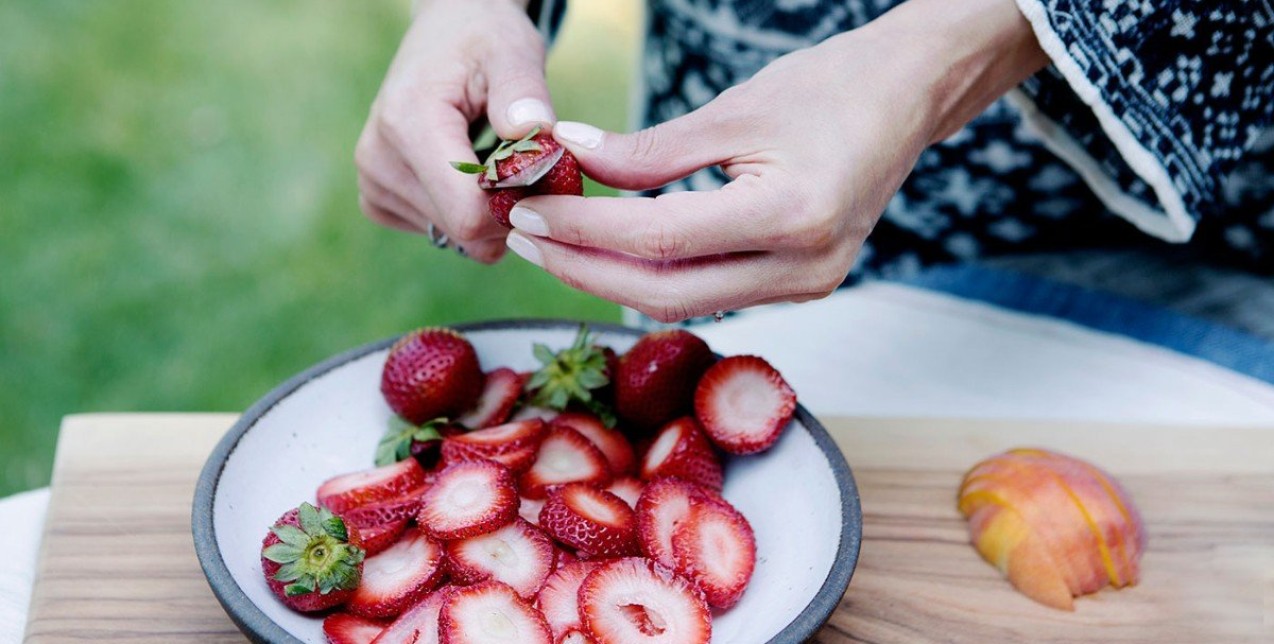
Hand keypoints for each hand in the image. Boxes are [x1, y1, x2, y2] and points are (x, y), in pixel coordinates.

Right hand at [355, 0, 549, 261]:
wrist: (445, 34)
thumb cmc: (483, 41)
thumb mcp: (512, 52)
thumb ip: (523, 92)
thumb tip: (533, 127)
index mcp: (407, 123)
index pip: (468, 213)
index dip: (517, 206)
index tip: (544, 175)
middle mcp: (378, 160)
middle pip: (465, 231)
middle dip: (509, 209)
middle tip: (528, 165)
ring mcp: (373, 184)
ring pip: (458, 238)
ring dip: (491, 211)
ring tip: (494, 159)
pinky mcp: (377, 199)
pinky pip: (443, 234)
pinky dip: (468, 213)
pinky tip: (470, 172)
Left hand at [503, 0, 1045, 319]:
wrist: (905, 99)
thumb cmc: (827, 89)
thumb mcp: (732, 111)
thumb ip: (649, 150)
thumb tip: (569, 157)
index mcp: (792, 215)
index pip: (661, 240)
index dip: (585, 228)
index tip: (529, 209)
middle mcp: (805, 268)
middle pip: (665, 292)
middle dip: (584, 267)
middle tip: (526, 235)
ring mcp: (809, 287)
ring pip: (684, 302)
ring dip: (612, 277)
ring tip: (555, 241)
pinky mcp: (802, 286)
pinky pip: (711, 294)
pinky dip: (654, 276)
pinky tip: (610, 250)